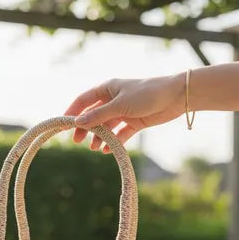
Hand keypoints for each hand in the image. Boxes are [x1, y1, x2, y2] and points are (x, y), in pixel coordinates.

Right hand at [65, 73, 186, 152]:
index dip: (72, 112)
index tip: (63, 125)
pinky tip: (107, 150)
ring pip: (106, 125)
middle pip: (93, 115)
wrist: (175, 97)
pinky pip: (120, 133)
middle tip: (77, 141)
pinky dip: (114, 141)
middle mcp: (113, 100)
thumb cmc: (146, 94)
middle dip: (85, 128)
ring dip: (99, 136)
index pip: (83, 100)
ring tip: (94, 148)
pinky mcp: (134, 122)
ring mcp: (124, 111)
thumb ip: (98, 115)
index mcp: (107, 89)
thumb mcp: (119, 106)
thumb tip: (78, 123)